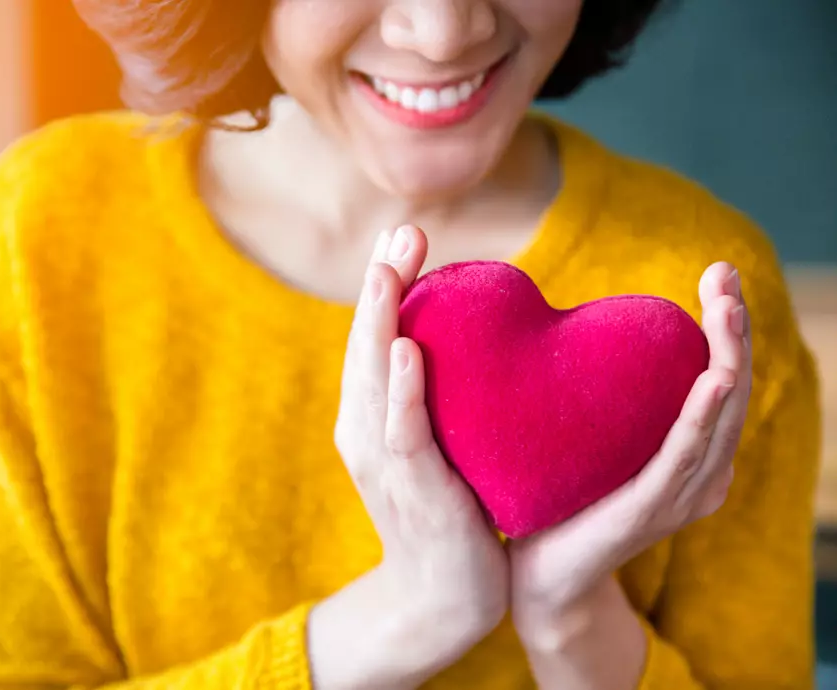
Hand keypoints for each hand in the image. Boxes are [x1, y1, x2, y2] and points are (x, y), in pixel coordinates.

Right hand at [308, 225, 508, 689]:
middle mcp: (366, 429)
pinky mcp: (410, 489)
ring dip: (380, 321)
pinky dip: (401, 390)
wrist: (441, 598)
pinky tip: (407, 350)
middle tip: (402, 231)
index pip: (376, 339)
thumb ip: (444, 396)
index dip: (385, 287)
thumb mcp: (440, 443)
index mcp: (372, 415)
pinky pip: (402, 432)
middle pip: (367, 345)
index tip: (404, 237)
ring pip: (373, 378)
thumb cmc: (449, 513)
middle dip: (381, 286)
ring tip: (390, 269)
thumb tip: (479, 343)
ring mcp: (382, 459)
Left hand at [508, 261, 751, 633]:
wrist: (536, 578)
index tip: (718, 274)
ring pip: (717, 418)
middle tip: (725, 276)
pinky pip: (681, 459)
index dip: (725, 326)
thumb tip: (572, 331)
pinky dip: (701, 418)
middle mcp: (697, 474)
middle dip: (733, 329)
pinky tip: (712, 380)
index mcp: (688, 454)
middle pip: (730, 389)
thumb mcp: (589, 440)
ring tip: (727, 310)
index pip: (718, 378)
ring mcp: (678, 495)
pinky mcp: (647, 511)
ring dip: (726, 359)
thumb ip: (598, 395)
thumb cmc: (559, 502)